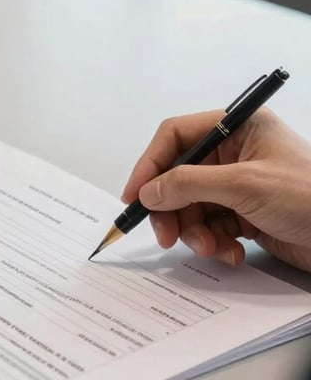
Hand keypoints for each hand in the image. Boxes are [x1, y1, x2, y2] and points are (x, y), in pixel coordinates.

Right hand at [122, 109, 310, 270]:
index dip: (150, 166)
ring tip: (213, 248)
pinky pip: (210, 226)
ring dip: (195, 233)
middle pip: (178, 178)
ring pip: (190, 207)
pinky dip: (214, 242)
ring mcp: (239, 184)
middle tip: (167, 236)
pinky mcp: (244, 213)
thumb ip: (188, 184)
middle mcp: (235, 152)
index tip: (135, 197)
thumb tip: (148, 192)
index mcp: (238, 127)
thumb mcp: (244, 185)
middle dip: (172, 210)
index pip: (175, 137)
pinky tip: (232, 251)